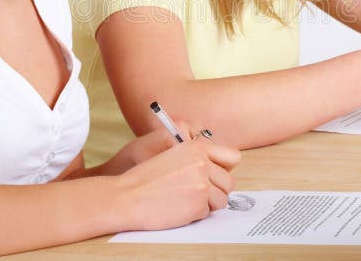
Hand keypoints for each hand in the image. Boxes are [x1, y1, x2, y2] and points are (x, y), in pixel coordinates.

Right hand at [114, 138, 240, 230]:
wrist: (127, 196)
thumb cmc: (146, 178)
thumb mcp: (173, 154)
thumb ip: (198, 157)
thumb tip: (221, 169)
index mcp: (197, 147)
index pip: (233, 157)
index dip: (225, 169)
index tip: (216, 175)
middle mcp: (203, 163)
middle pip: (229, 181)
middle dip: (217, 190)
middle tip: (198, 193)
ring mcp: (202, 184)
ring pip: (222, 199)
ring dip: (208, 204)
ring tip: (186, 200)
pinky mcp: (198, 204)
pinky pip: (207, 212)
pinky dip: (195, 214)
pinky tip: (178, 208)